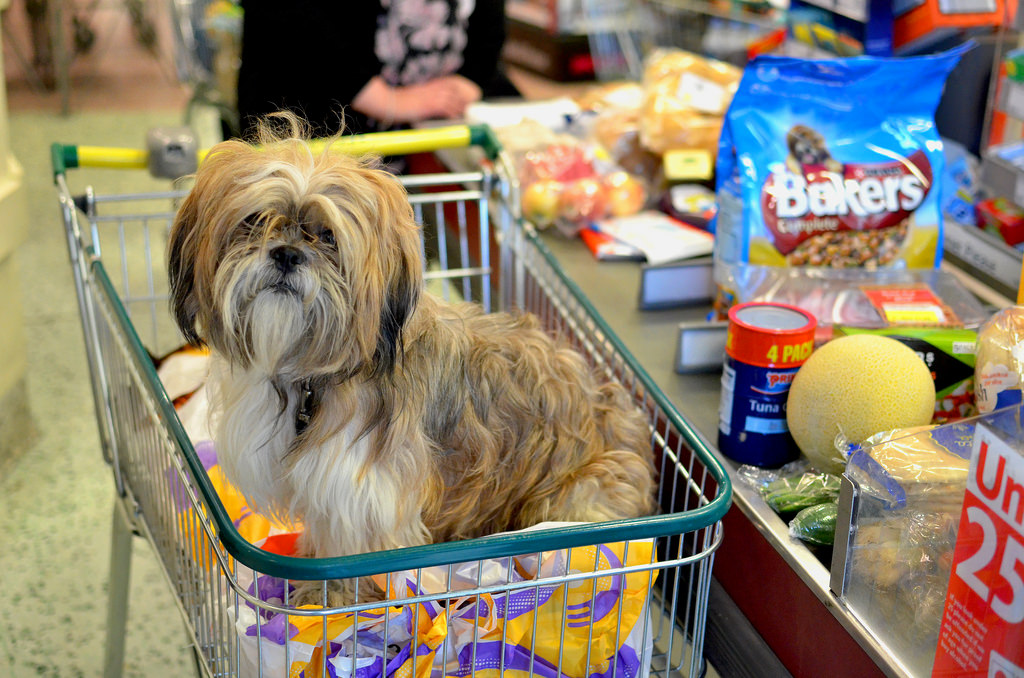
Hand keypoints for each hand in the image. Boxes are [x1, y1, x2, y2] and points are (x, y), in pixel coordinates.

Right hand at [352, 75, 483, 124]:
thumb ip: (433, 98)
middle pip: (462, 92)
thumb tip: (443, 108)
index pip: (457, 83)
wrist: (391, 102)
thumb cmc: (403, 101)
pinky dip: (454, 116)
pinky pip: (449, 111)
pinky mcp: (432, 105)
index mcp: (435, 83)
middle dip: (469, 102)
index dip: (467, 91)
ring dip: (463, 111)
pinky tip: (455, 120)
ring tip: (467, 118)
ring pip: (458, 102)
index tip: (471, 100)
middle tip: (471, 112)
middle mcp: (438, 87)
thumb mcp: (420, 95)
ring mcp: (436, 96)